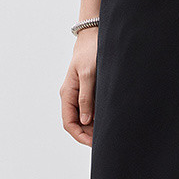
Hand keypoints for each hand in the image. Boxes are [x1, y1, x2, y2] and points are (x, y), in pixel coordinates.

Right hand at [61, 26, 98, 145]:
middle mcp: (72, 96)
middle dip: (89, 134)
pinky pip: (91, 110)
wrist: (94, 35)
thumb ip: (86, 98)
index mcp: (67, 94)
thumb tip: (85, 120)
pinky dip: (98, 118)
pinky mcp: (88, 91)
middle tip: (106, 139)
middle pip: (77, 124)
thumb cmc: (90, 52)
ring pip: (84, 119)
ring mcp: (80, 94)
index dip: (80, 136)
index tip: (94, 143)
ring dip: (94, 127)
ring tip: (110, 131)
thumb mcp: (88, 75)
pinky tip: (109, 120)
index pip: (69, 123)